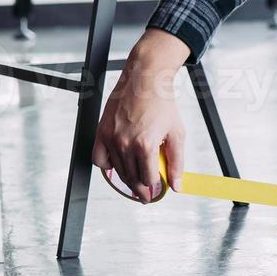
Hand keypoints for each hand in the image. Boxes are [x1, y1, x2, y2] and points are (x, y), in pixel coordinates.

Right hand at [91, 29, 190, 202]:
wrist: (145, 80)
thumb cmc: (162, 104)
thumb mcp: (177, 134)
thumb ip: (177, 163)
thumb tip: (177, 186)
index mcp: (145, 146)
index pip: (148, 179)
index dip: (154, 187)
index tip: (157, 189)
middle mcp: (125, 144)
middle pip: (131, 179)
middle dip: (140, 190)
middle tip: (146, 195)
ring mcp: (111, 138)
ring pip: (117, 171)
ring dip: (126, 180)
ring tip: (135, 182)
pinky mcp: (102, 132)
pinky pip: (99, 159)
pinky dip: (107, 165)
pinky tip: (117, 165)